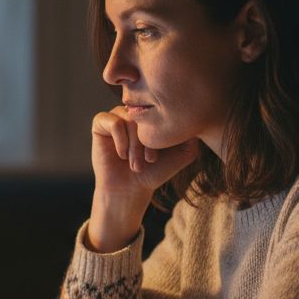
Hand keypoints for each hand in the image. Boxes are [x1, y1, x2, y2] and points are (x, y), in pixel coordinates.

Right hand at [87, 107, 198, 251]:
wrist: (131, 189)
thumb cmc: (155, 171)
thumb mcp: (184, 152)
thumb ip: (194, 133)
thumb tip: (197, 113)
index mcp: (154, 114)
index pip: (163, 110)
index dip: (161, 134)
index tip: (157, 158)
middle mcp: (136, 111)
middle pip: (145, 115)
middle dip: (148, 141)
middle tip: (148, 161)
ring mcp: (117, 114)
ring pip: (130, 120)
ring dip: (134, 145)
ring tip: (134, 163)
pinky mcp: (101, 122)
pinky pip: (113, 122)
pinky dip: (120, 141)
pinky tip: (121, 155)